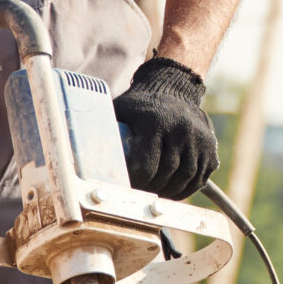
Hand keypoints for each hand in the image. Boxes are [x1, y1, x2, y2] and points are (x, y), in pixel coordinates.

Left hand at [113, 56, 217, 200]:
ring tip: (156, 196)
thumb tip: (72, 151)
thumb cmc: (140, 103)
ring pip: (185, 178)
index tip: (127, 187)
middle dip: (151, 189)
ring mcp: (199, 138)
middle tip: (139, 196)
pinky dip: (186, 189)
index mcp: (155, 121)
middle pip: (166, 174)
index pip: (146, 165)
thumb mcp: (120, 109)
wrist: (174, 88)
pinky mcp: (210, 147)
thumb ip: (102, 128)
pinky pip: (200, 177)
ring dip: (169, 193)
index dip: (136, 182)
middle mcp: (181, 129)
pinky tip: (173, 191)